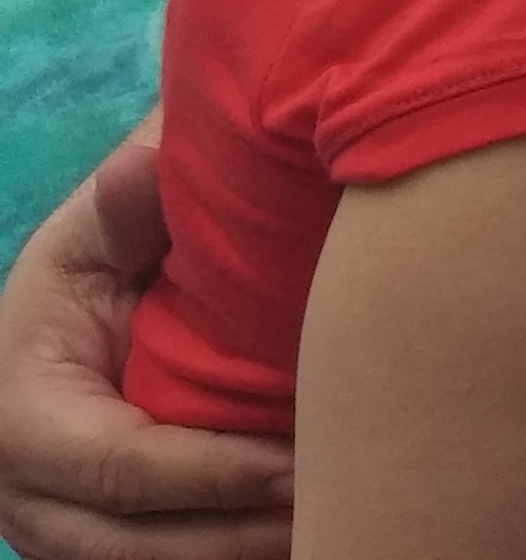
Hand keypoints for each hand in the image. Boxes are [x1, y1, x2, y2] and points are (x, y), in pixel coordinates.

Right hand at [0, 120, 292, 559]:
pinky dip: (229, 559)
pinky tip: (305, 535)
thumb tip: (142, 169)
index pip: (116, 465)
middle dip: (233, 536)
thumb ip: (128, 205)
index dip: (207, 476)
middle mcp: (24, 491)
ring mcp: (57, 530)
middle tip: (330, 511)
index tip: (295, 468)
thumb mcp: (100, 231)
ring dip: (238, 556)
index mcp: (21, 409)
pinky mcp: (97, 547)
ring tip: (329, 529)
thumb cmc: (101, 265)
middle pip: (130, 544)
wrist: (83, 320)